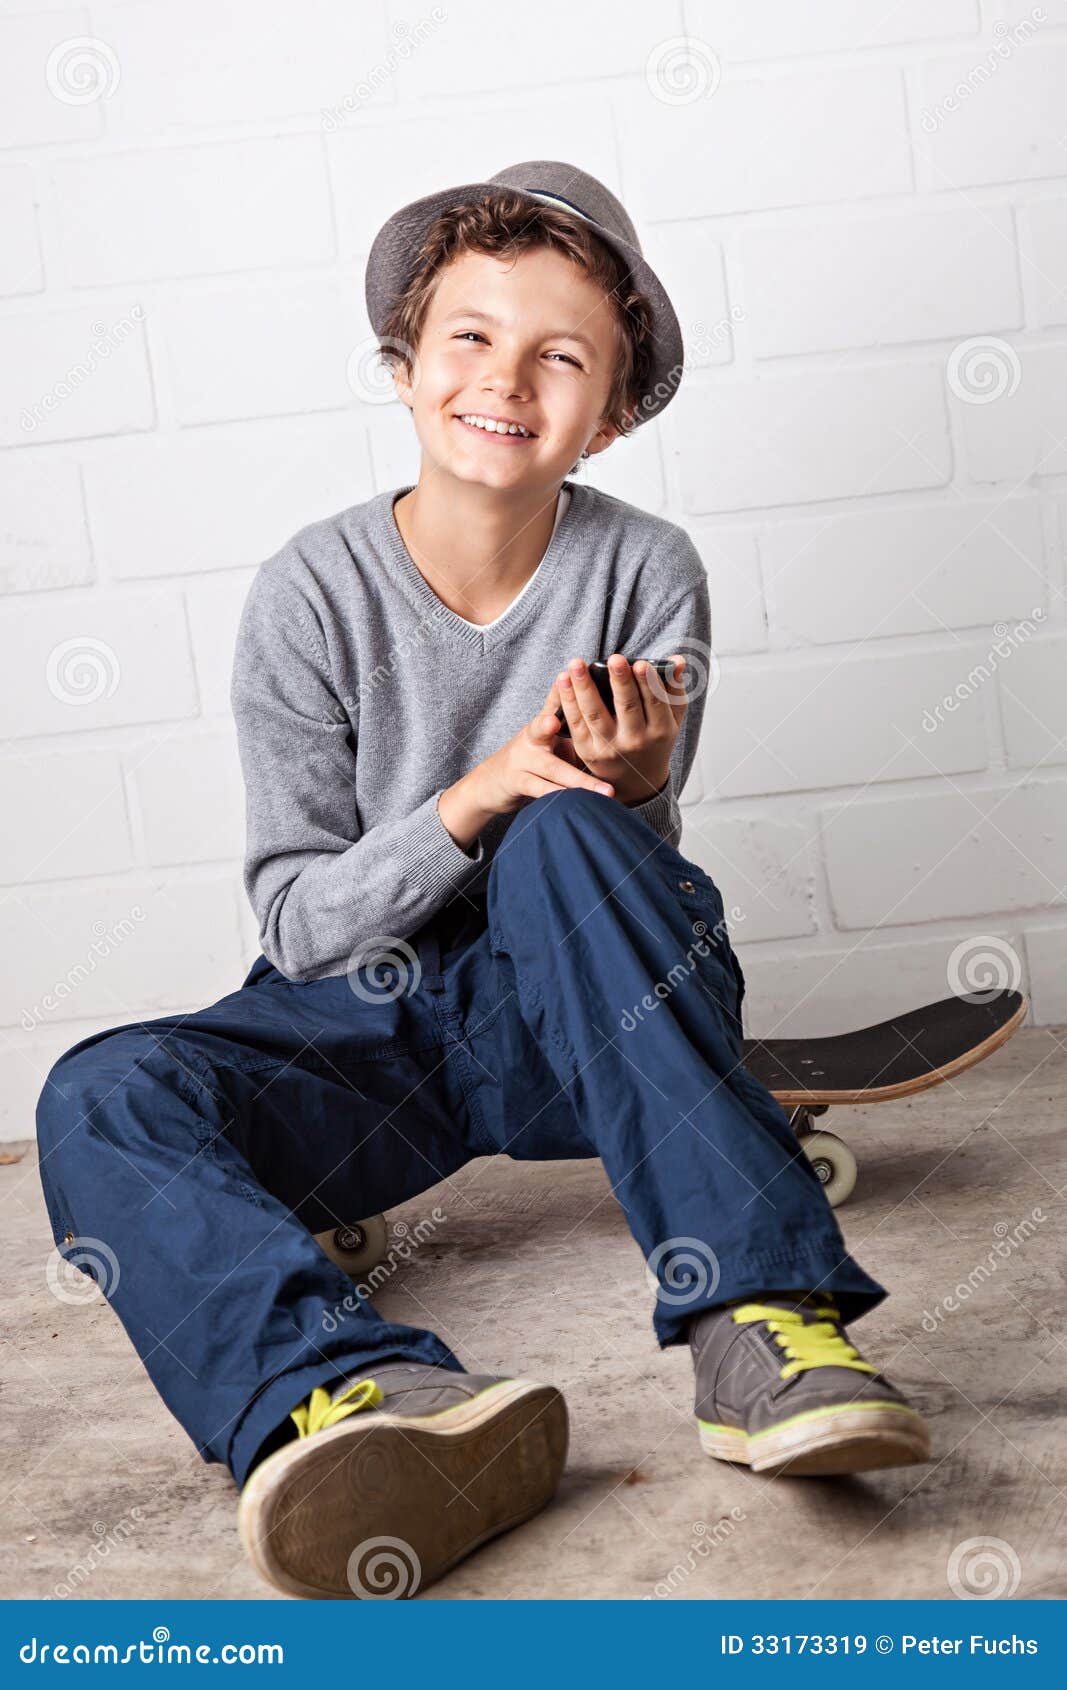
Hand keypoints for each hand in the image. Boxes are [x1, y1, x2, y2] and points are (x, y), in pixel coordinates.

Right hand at [437, 678, 616, 848]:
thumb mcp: (547, 732)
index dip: (559, 691)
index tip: (564, 675)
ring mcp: (522, 762)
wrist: (493, 781)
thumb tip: (601, 695)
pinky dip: (561, 797)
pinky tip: (578, 804)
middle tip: (553, 720)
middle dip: (547, 723)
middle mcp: (530, 739)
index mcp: (541, 723)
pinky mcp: (518, 784)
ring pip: (552, 770)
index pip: (551, 703)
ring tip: (606, 790)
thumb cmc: (533, 755)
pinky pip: (543, 792)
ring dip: (580, 781)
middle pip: (540, 728)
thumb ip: (568, 717)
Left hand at [554, 653, 687, 805]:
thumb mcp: (672, 719)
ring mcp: (609, 748)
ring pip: (595, 714)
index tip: (640, 663)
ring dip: (584, 687)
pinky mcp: (588, 751)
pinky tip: (563, 680)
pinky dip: (568, 701)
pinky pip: (576, 723)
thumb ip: (674, 688)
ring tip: (577, 664)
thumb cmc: (653, 741)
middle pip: (626, 708)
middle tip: (614, 659)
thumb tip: (678, 659)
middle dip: (620, 682)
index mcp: (660, 731)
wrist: (635, 780)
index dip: (648, 684)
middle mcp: (635, 741)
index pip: (655, 703)